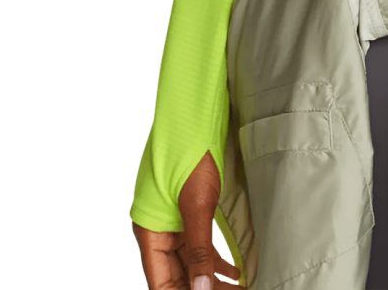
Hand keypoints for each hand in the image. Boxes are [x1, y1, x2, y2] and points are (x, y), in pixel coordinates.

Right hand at [131, 151, 240, 288]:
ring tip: (238, 288)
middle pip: (176, 275)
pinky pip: (198, 245)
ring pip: (190, 262)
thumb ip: (199, 250)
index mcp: (149, 230)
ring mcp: (172, 220)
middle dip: (200, 289)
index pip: (161, 282)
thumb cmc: (189, 152)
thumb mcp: (197, 204)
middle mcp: (157, 229)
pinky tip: (234, 272)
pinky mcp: (187, 211)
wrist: (193, 115)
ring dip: (210, 279)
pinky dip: (214, 260)